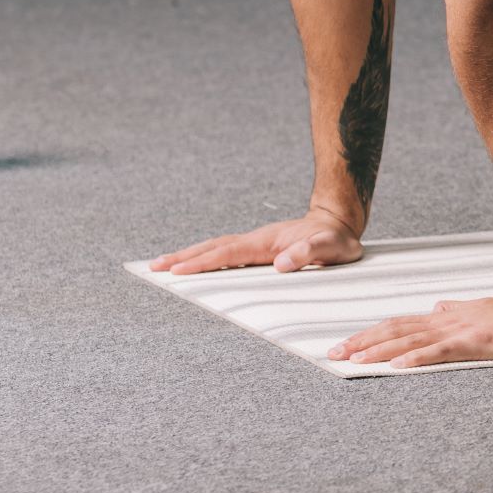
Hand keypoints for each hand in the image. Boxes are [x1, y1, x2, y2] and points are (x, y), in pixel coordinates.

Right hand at [149, 209, 363, 274]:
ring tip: (163, 266)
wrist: (339, 222)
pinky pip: (226, 254)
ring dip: (190, 257)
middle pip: (213, 248)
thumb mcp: (332, 247)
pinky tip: (195, 267)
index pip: (228, 253)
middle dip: (184, 257)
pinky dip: (206, 259)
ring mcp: (256, 244)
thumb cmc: (338, 239)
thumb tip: (281, 263)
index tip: (178, 270)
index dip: (203, 262)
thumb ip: (310, 253)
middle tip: (153, 267)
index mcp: (267, 242)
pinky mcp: (258, 250)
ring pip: (216, 249)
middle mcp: (256, 241)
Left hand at [327, 293, 492, 368]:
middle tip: (334, 353)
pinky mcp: (473, 344)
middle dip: (362, 342)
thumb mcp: (475, 312)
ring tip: (355, 359)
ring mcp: (456, 333)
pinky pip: (440, 352)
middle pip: (395, 332)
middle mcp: (442, 323)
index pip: (397, 326)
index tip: (345, 344)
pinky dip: (417, 359)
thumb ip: (454, 311)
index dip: (369, 334)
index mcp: (441, 319)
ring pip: (410, 341)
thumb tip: (436, 307)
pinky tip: (398, 367)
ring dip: (380, 351)